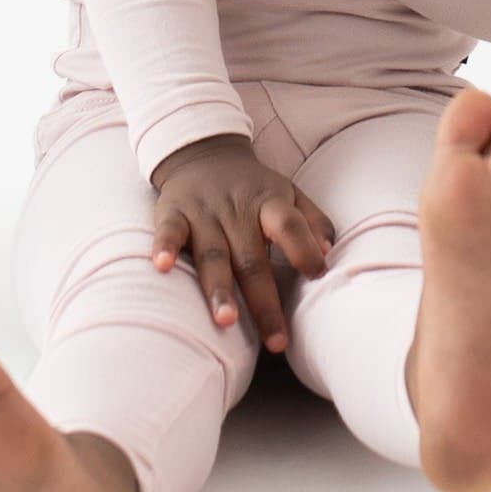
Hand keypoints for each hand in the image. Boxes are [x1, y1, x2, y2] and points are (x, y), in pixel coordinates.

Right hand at [147, 132, 333, 353]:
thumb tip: (328, 255)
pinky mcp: (173, 212)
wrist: (204, 151)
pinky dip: (165, 247)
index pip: (289, 224)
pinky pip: (169, 231)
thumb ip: (313, 222)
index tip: (317, 276)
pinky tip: (162, 267)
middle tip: (276, 340)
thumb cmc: (254, 187)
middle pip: (252, 258)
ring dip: (219, 288)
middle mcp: (236, 210)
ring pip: (213, 255)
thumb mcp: (290, 193)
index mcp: (269, 204)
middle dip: (263, 301)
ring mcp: (203, 212)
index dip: (303, 248)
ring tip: (226, 321)